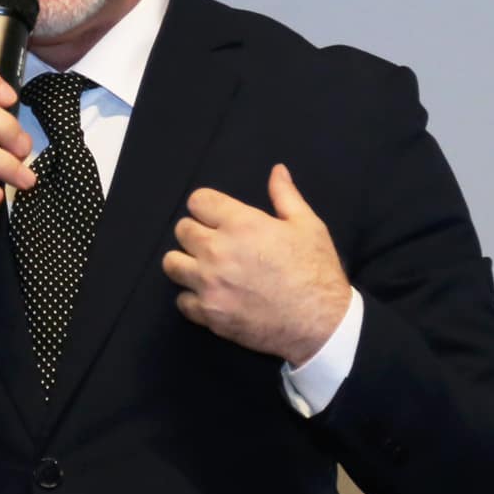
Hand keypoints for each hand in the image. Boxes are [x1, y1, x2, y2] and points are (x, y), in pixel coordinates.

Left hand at [162, 164, 350, 366]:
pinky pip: (181, 301)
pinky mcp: (209, 314)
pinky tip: (211, 296)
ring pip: (171, 264)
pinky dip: (192, 298)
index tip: (217, 217)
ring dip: (186, 262)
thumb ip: (285, 195)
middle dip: (196, 232)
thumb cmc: (316, 270)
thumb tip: (276, 170)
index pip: (198, 201)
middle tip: (214, 243)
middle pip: (182, 230)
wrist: (321, 323)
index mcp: (241, 224)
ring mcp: (210, 285)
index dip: (208, 206)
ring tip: (204, 268)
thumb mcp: (307, 225)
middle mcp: (218, 251)